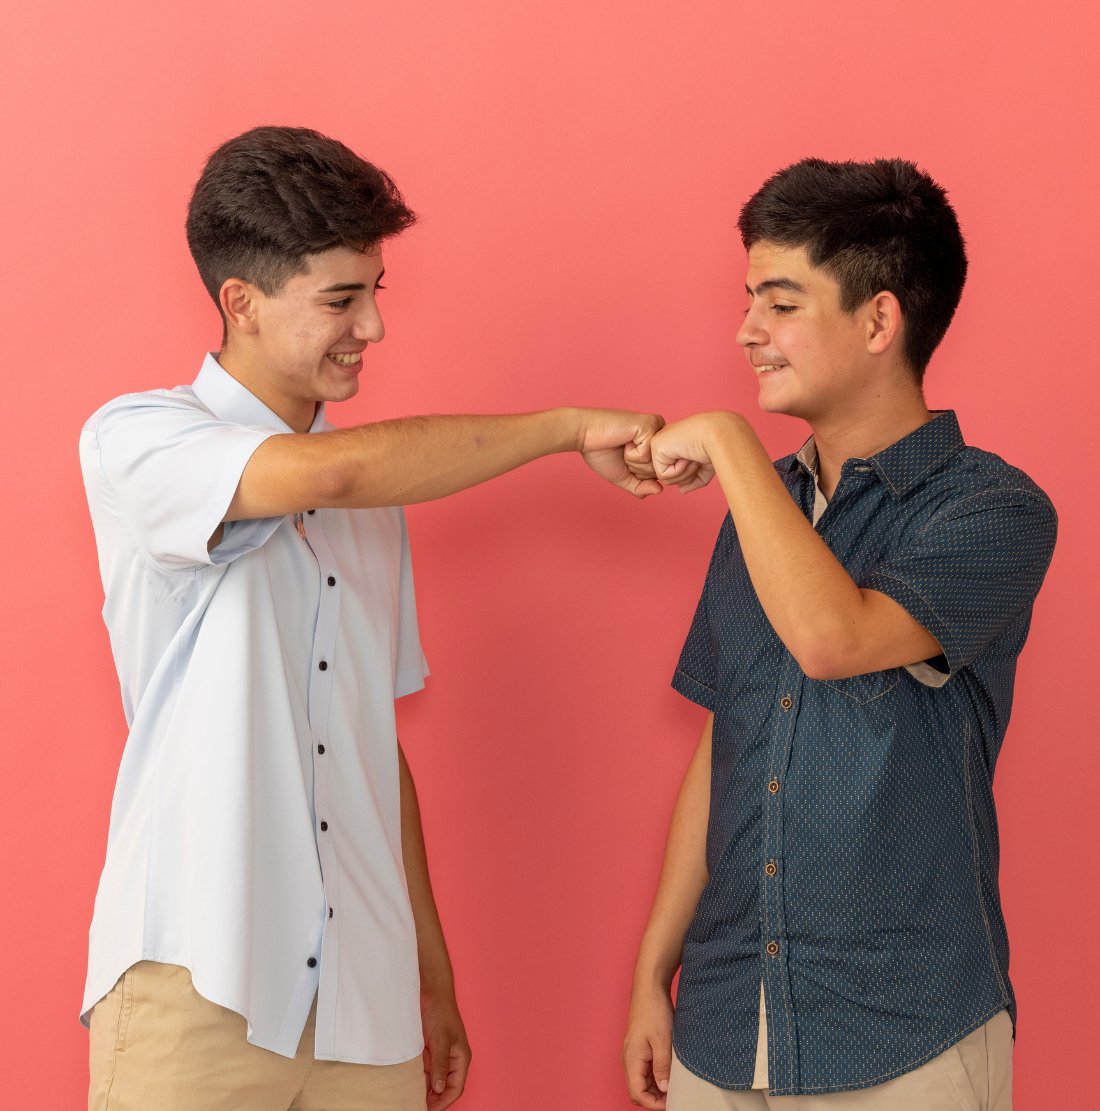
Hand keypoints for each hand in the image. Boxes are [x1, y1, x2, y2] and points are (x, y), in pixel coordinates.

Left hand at [421, 986, 470, 1109]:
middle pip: (443, 1088)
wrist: (429, 991)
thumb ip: (441, 1064)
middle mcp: (450, 1059)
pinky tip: (406, 1085)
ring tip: (409, 1100)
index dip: (444, 1102)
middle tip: (415, 1107)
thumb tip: (440, 1088)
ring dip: (423, 1090)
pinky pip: (423, 1071)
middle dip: (432, 1099)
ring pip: (432, 1081)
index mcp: (461, 1058)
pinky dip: (416, 1079)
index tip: (428, 1110)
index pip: (455, 1088)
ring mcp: (438, 1055)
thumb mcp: (440, 1039)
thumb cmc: (440, 1011)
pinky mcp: (427, 1051)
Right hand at [574, 408, 665, 497]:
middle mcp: (658, 432)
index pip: (658, 471)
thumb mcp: (623, 476)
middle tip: (622, 451)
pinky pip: (647, 455)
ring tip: (623, 445)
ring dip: (633, 461)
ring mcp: (656, 428)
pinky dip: (631, 454)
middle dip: (637, 469)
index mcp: (654, 441)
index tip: (624, 457)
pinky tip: (624, 440)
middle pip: (659, 469)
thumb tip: (660, 490)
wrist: (584, 435)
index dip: (638, 473)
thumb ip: (641, 486)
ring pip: (655, 463)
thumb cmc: (600, 451)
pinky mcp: (650, 425)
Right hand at [622, 983, 674, 1108]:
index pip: (637, 1094)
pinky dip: (656, 1076)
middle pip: (638, 1090)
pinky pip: (645, 1070)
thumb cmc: (654, 1011)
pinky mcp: (639, 1048)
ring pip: (642, 1081)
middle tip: (676, 1097)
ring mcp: (633, 1053)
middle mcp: (629, 1059)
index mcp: (631, 1059)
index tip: (671, 1104)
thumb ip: (662, 1068)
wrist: (649, 989)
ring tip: (675, 1085)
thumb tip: (664, 1090)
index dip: (653, 1104)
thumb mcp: (663, 1041)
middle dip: (655, 1098)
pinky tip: (670, 1072)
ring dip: (657, 1088)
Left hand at [649, 412, 722, 492]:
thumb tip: (681, 490)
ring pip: (665, 479)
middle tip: (696, 460)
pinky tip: (685, 456)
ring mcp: (659, 443)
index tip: (699, 460)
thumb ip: (694, 479)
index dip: (690, 474)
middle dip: (687, 475)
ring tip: (691, 457)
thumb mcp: (705, 467)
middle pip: (669, 477)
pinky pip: (663, 475)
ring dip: (684, 473)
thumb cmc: (715, 447)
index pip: (675, 472)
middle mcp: (666, 442)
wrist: (718, 435)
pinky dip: (678, 471)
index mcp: (675, 444)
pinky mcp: (656, 446)